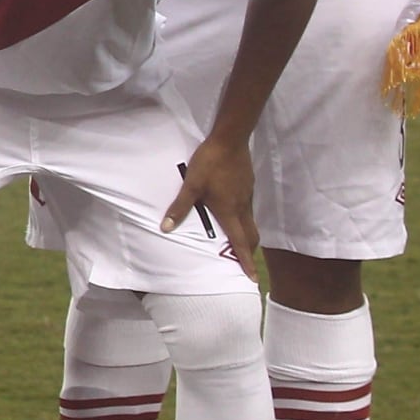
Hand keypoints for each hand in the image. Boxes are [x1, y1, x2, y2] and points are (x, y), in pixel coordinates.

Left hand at [162, 133, 259, 281]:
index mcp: (230, 211)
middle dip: (249, 251)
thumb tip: (166, 228)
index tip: (253, 279)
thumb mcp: (191, 186)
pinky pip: (248, 209)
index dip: (246, 261)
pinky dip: (244, 219)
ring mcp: (248, 196)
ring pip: (251, 222)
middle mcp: (243, 207)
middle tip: (245, 263)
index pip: (240, 242)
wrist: (230, 140)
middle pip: (251, 235)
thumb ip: (179, 208)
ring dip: (246, 235)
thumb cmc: (209, 163)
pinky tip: (233, 213)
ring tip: (238, 242)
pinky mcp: (248, 186)